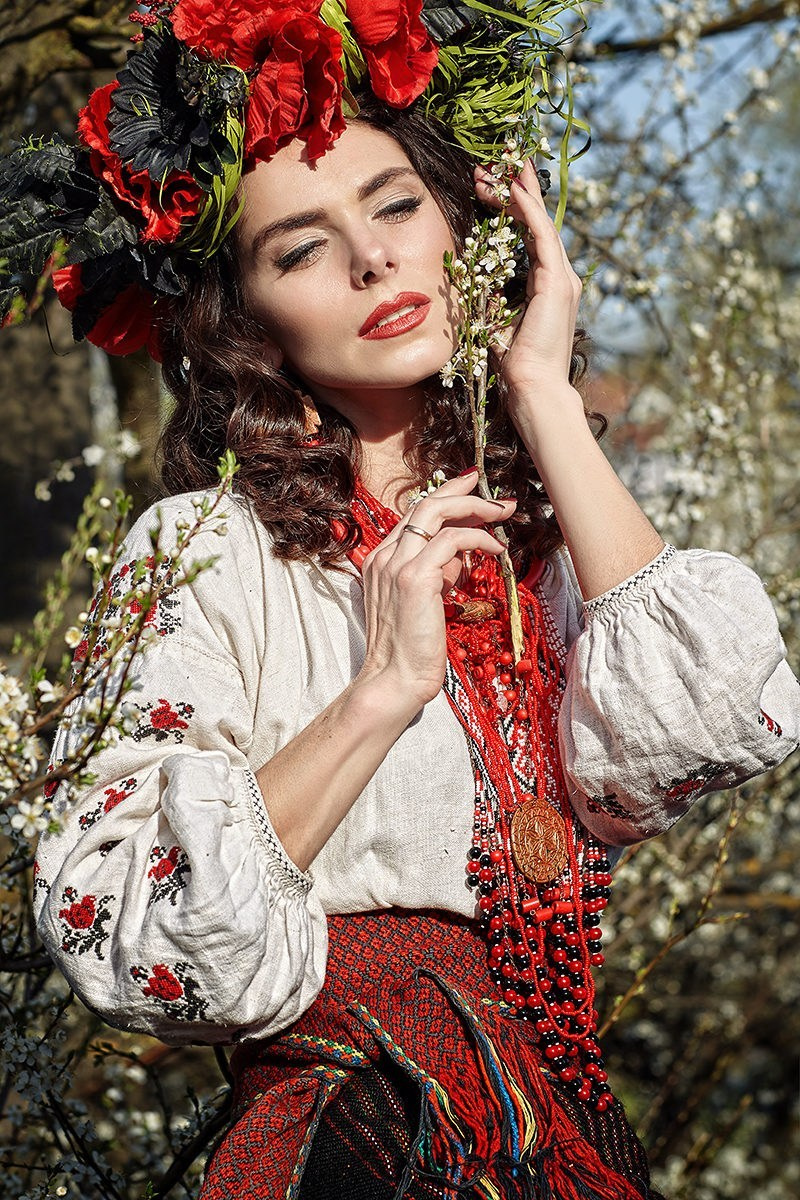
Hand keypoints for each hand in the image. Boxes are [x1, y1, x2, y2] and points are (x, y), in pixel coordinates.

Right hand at [358, 471, 514, 708]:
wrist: (394, 680)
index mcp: (381, 560)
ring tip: (503, 514)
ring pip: (436, 512)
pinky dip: (479, 538)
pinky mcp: (415, 577)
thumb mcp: (425, 602)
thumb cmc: (411, 650)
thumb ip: (438, 574)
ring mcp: (396, 564)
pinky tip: (497, 550)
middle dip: (464, 492)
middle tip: (497, 496)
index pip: (415, 515)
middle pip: (425, 504)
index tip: (472, 486)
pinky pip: (452, 540)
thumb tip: (461, 556)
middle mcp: (384, 556)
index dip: (446, 496)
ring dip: (476, 509)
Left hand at [474, 159, 583, 417]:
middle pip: (539, 220)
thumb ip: (492, 297)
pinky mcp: (556, 281)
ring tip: (501, 164)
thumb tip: (474, 280)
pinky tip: (512, 190)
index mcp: (548, 284)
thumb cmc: (515, 364)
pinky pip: (541, 236)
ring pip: (540, 222)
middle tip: (500, 159)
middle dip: (519, 188)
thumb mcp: (497, 320)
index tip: (492, 185)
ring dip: (519, 191)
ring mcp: (562, 277)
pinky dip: (526, 211)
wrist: (533, 387)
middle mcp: (560, 276)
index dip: (514, 206)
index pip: (531, 234)